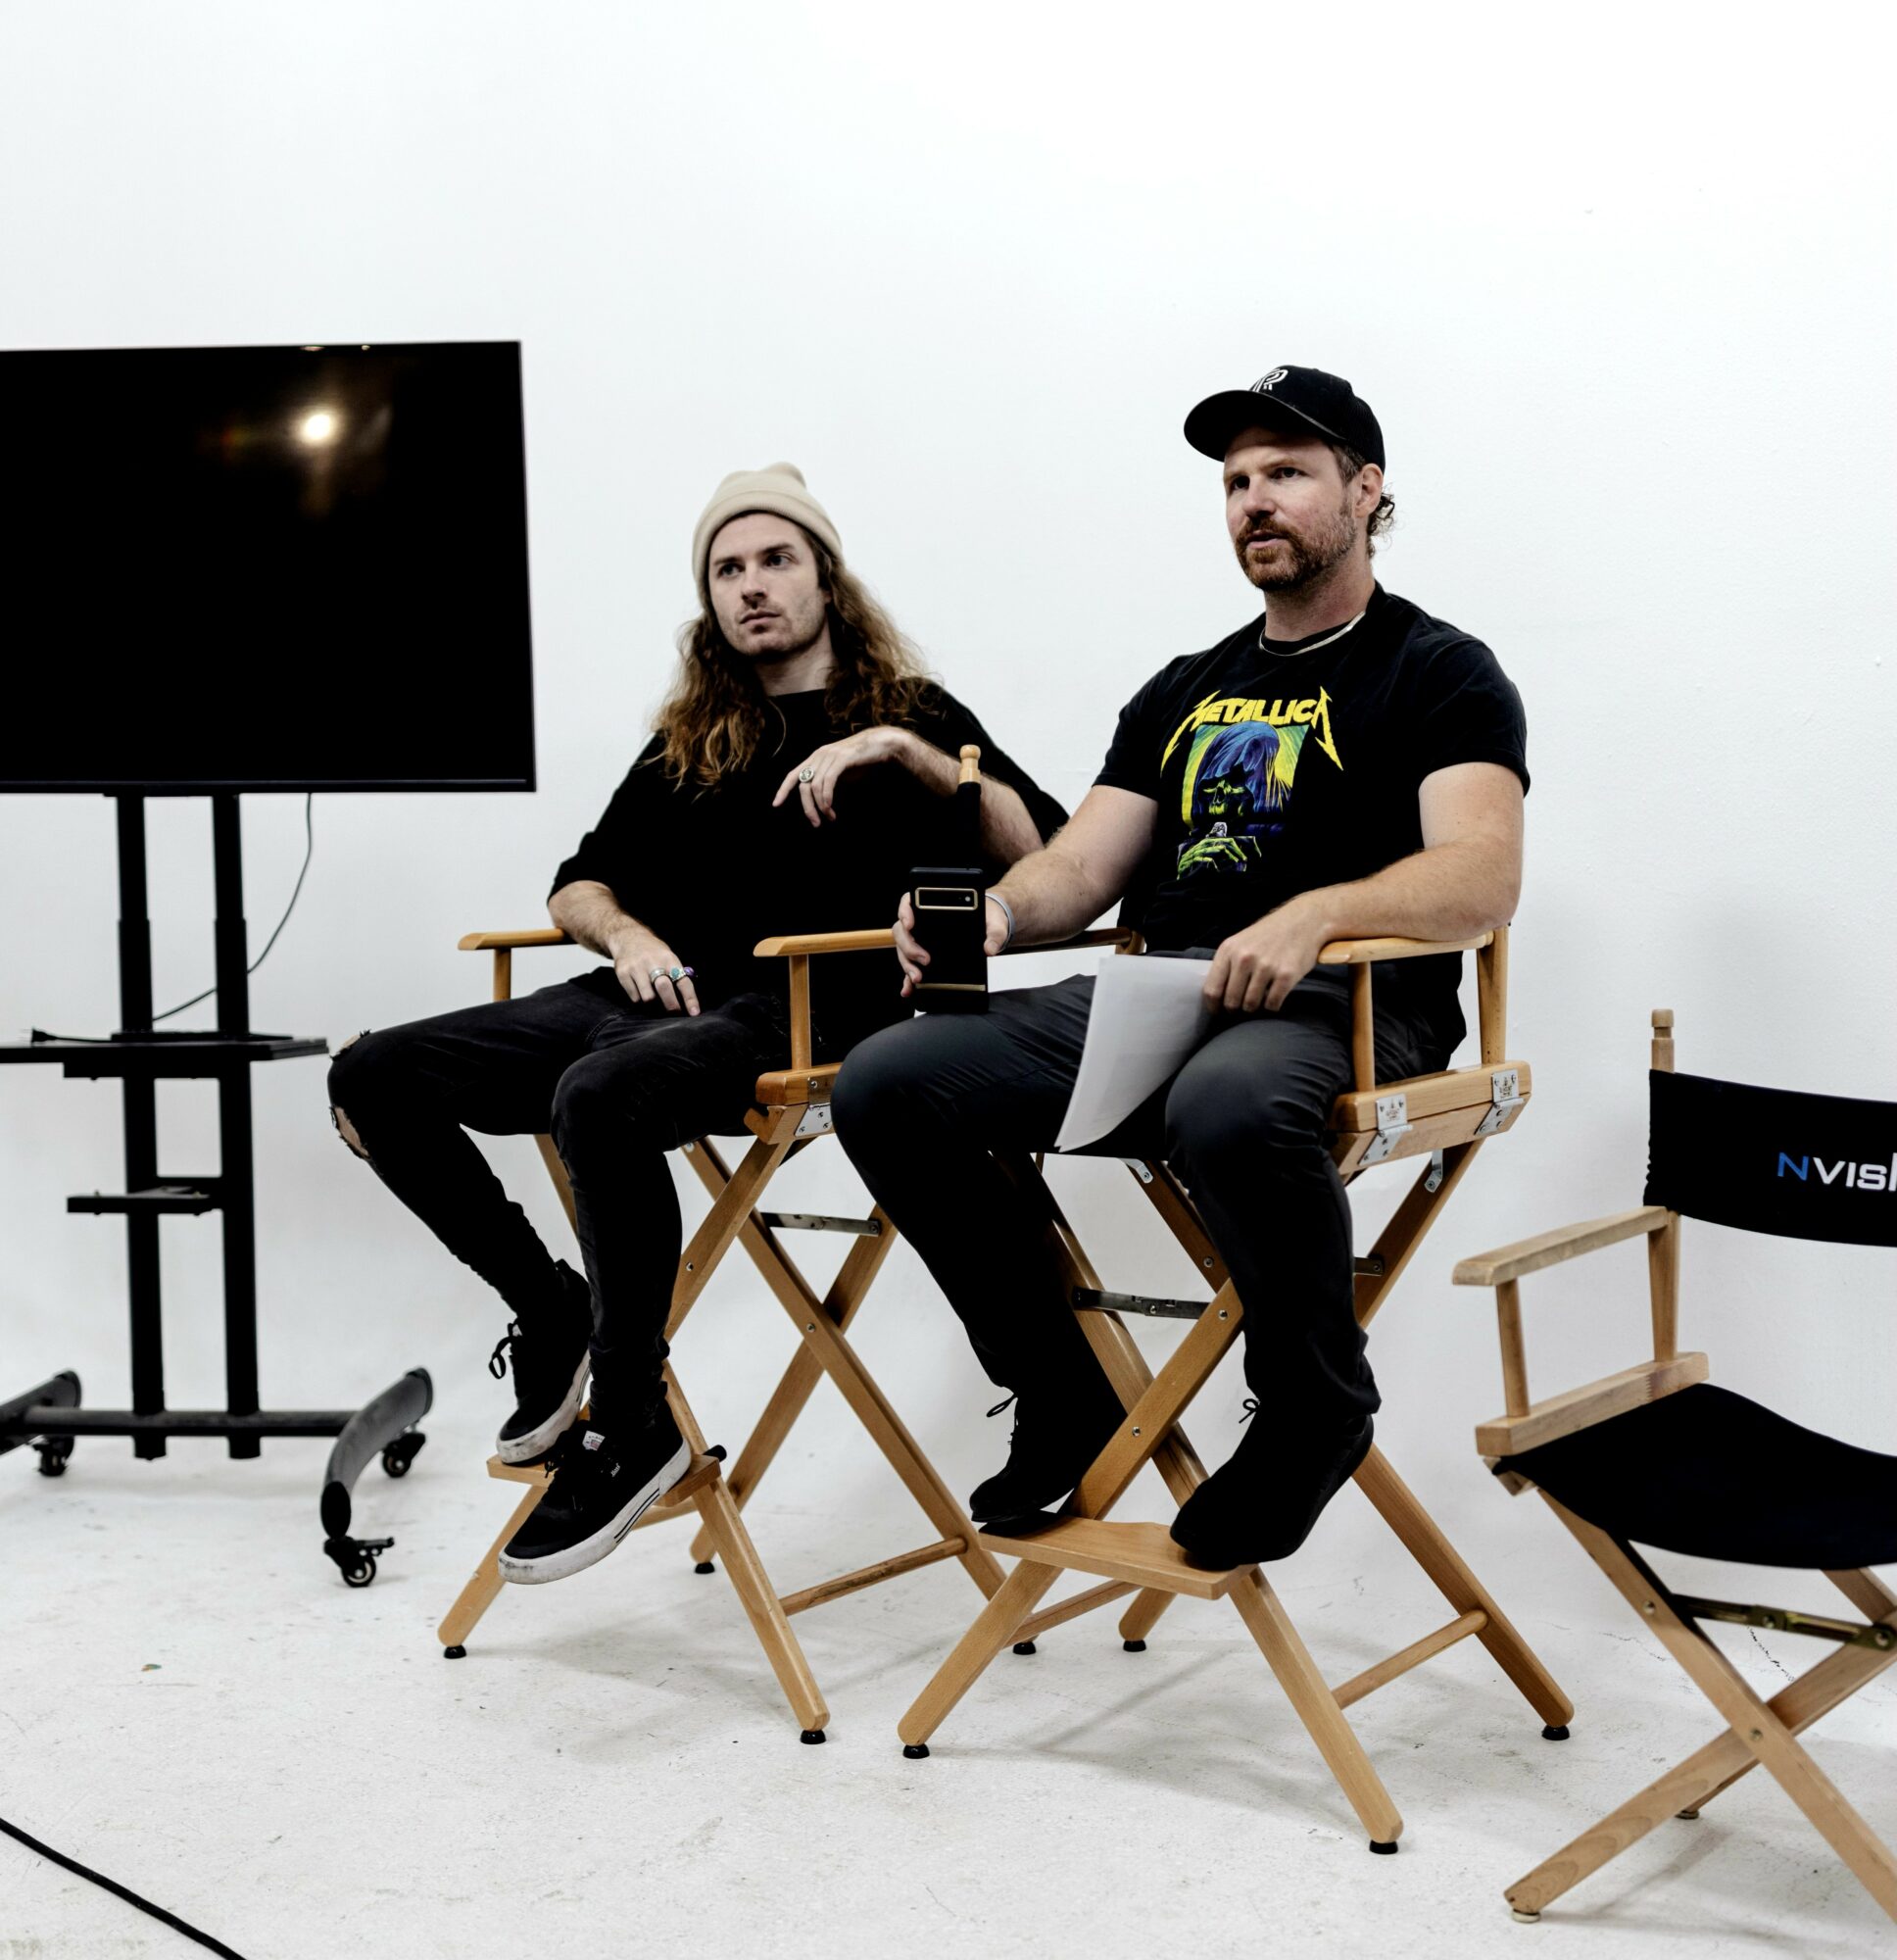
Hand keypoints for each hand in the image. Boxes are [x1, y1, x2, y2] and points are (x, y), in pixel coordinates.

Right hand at [609, 930, 699, 1015]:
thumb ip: (676, 974)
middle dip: (671, 1006)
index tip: (694, 1012)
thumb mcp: (668, 956)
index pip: (683, 981)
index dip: (690, 998)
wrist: (628, 938)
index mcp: (669, 959)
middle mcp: (652, 962)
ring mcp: (636, 968)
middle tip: (674, 1013)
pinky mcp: (623, 974)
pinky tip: (642, 995)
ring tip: (656, 1005)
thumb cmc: (653, 952)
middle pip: (664, 989)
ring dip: (654, 1006)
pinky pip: (634, 997)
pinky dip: (640, 1001)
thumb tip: (686, 999)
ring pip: (648, 997)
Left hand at [772, 726, 910, 826]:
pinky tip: (830, 807)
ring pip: (815, 786)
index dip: (783, 790)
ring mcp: (829, 756)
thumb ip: (828, 781)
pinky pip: (827, 782)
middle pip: (803, 785)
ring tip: (829, 817)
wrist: (880, 744)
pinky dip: (827, 798)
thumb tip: (822, 799)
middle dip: (807, 808)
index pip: (793, 775)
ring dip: (821, 806)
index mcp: (816, 758)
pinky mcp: (841, 759)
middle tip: (815, 823)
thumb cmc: (862, 760)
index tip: (776, 804)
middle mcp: (819, 755)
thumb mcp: (840, 772)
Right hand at [892, 891, 1008, 998]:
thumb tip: (989, 949)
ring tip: (918, 978)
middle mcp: (922, 923)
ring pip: (903, 950)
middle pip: (903, 931)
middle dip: (909, 947)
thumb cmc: (987, 918)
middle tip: (924, 959)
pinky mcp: (925, 956)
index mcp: (934, 906)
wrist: (989, 927)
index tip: (909, 923)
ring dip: (907, 965)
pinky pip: (911, 966)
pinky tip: (909, 989)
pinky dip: (907, 979)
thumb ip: (994, 934)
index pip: (909, 902)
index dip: (904, 911)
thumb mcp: (994, 923)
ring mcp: (921, 940)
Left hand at [1203, 895, 1328, 1013]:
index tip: (1218, 1012)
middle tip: (1242, 1007)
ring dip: (1254, 1008)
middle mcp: (1245, 958)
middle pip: (1231, 1001)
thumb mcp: (1240, 942)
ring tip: (1259, 999)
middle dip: (1235, 1009)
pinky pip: (1272, 1004)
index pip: (1212, 990)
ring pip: (1251, 1005)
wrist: (1303, 920)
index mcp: (1229, 950)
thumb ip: (1227, 964)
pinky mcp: (1286, 975)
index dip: (1214, 1006)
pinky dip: (1272, 1005)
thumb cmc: (1269, 934)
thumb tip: (1216, 994)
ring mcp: (1266, 967)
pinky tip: (1274, 996)